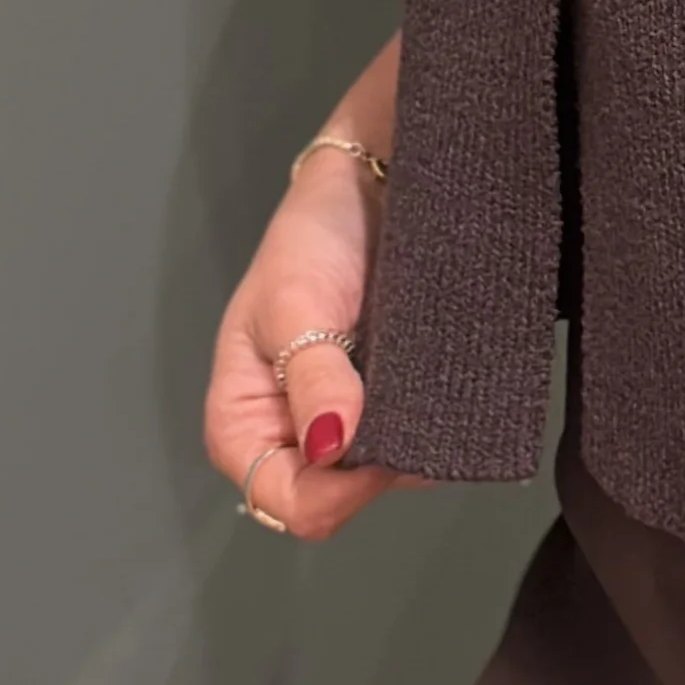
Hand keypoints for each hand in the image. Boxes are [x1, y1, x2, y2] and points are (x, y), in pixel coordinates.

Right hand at [201, 152, 426, 542]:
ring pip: (378, 477)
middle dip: (379, 470)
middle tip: (417, 411)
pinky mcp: (382, 405)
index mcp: (242, 424)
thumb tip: (332, 446)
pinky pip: (408, 443)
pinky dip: (430, 428)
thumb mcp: (297, 302)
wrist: (369, 182)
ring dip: (411, 448)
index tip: (384, 451)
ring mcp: (339, 425)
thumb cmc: (312, 236)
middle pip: (336, 499)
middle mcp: (288, 438)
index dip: (338, 492)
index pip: (288, 502)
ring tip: (432, 391)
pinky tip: (443, 392)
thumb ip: (313, 377)